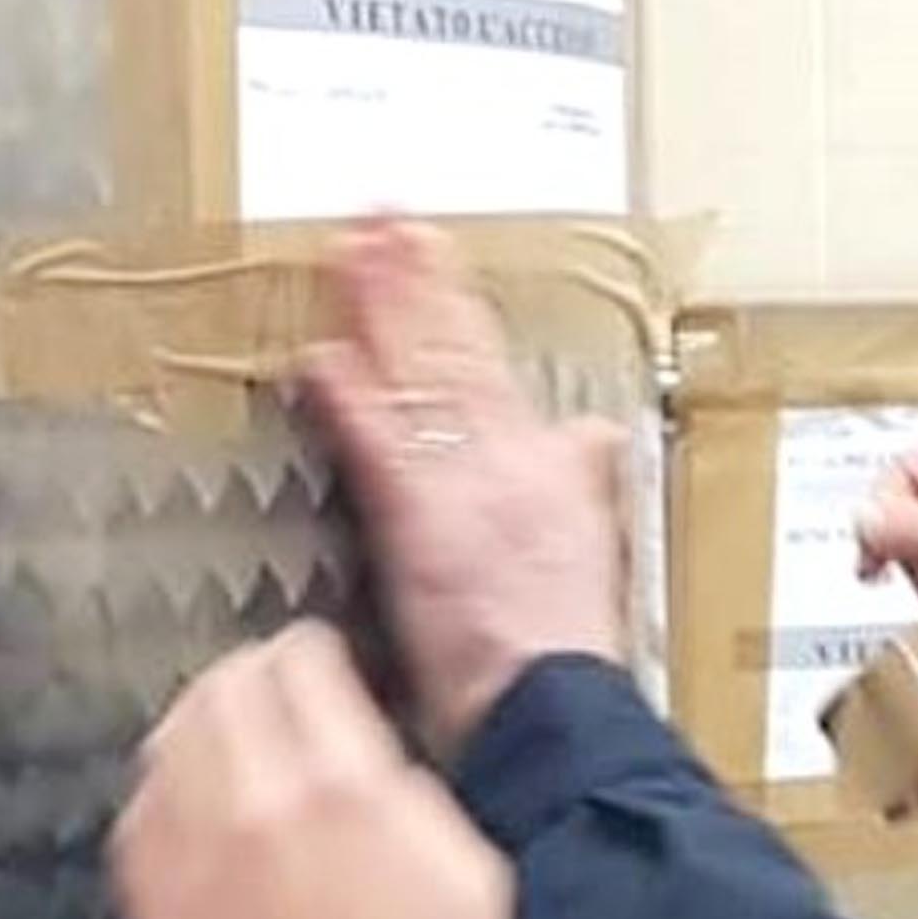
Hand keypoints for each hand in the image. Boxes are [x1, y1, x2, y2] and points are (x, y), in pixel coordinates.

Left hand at [112, 622, 515, 918]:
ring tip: (218, 739)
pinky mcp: (158, 916)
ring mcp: (196, 862)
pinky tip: (182, 809)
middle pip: (222, 693)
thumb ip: (407, 792)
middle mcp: (257, 808)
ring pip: (169, 749)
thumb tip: (366, 751)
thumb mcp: (468, 867)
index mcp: (346, 786)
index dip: (308, 652)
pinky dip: (159, 800)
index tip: (314, 659)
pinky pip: (137, 824)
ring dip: (197, 730)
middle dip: (245, 677)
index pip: (300, 666)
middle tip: (262, 687)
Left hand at [297, 220, 632, 757]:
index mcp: (549, 467)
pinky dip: (349, 401)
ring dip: (381, 310)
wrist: (558, 703)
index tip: (428, 249)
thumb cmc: (565, 652)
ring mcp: (465, 485)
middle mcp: (509, 461)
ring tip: (349, 252)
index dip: (455, 301)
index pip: (493, 364)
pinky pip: (380, 447)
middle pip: (455, 351)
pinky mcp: (424, 523)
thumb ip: (584, 481)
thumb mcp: (599, 550)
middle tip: (381, 215)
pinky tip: (319, 360)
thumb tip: (591, 435)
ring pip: (420, 377)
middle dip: (414, 279)